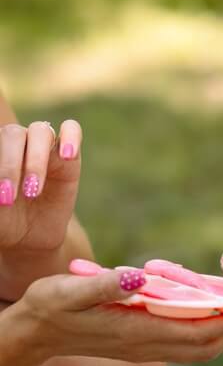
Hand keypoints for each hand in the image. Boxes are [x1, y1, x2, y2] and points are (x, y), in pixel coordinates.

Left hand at [0, 120, 81, 252]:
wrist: (27, 237)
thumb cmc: (2, 221)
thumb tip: (2, 185)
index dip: (0, 165)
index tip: (0, 196)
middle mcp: (16, 144)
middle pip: (13, 134)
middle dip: (10, 166)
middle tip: (9, 198)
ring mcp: (42, 146)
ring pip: (40, 131)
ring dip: (36, 160)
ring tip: (33, 191)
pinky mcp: (68, 156)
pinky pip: (72, 129)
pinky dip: (71, 137)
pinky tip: (68, 156)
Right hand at [13, 269, 222, 365]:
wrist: (35, 331)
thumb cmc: (53, 305)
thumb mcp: (73, 289)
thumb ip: (106, 284)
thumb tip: (139, 278)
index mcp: (136, 330)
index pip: (194, 332)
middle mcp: (144, 344)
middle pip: (202, 345)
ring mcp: (143, 348)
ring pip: (194, 349)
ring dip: (222, 333)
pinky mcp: (139, 344)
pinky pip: (181, 345)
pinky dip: (204, 332)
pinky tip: (211, 314)